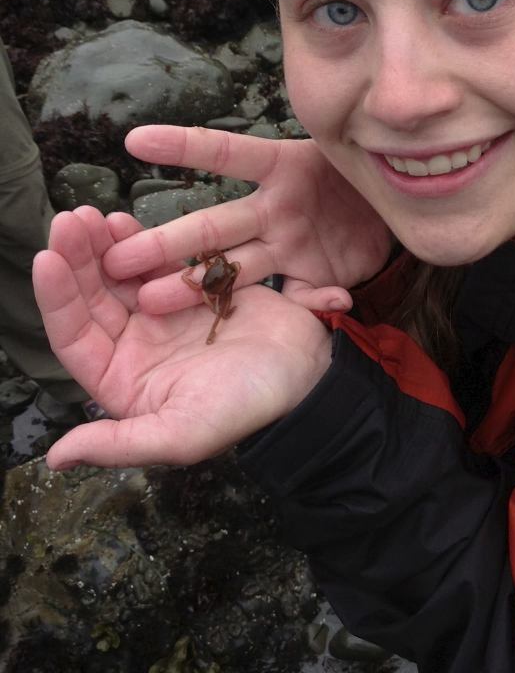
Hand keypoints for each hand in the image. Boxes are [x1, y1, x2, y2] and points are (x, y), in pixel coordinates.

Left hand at [33, 207, 331, 469]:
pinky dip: (139, 239)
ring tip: (93, 215)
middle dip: (77, 258)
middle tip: (71, 221)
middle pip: (92, 297)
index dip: (58, 298)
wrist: (307, 375)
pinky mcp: (191, 288)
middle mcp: (134, 346)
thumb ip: (119, 444)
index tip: (47, 257)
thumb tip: (56, 458)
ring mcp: (162, 313)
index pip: (75, 335)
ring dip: (102, 244)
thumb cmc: (245, 408)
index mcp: (122, 381)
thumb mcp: (180, 435)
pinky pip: (157, 260)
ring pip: (119, 273)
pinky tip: (125, 219)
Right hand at [104, 126, 392, 316]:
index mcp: (282, 168)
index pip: (227, 153)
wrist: (401, 202)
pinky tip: (266, 323)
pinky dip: (304, 305)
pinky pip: (297, 296)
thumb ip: (332, 178)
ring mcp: (287, 244)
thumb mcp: (357, 160)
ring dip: (192, 285)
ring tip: (149, 302)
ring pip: (231, 267)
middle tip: (117, 260)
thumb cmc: (367, 169)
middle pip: (213, 226)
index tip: (136, 140)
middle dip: (165, 243)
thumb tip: (321, 207)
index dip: (185, 145)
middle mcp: (275, 209)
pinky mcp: (309, 273)